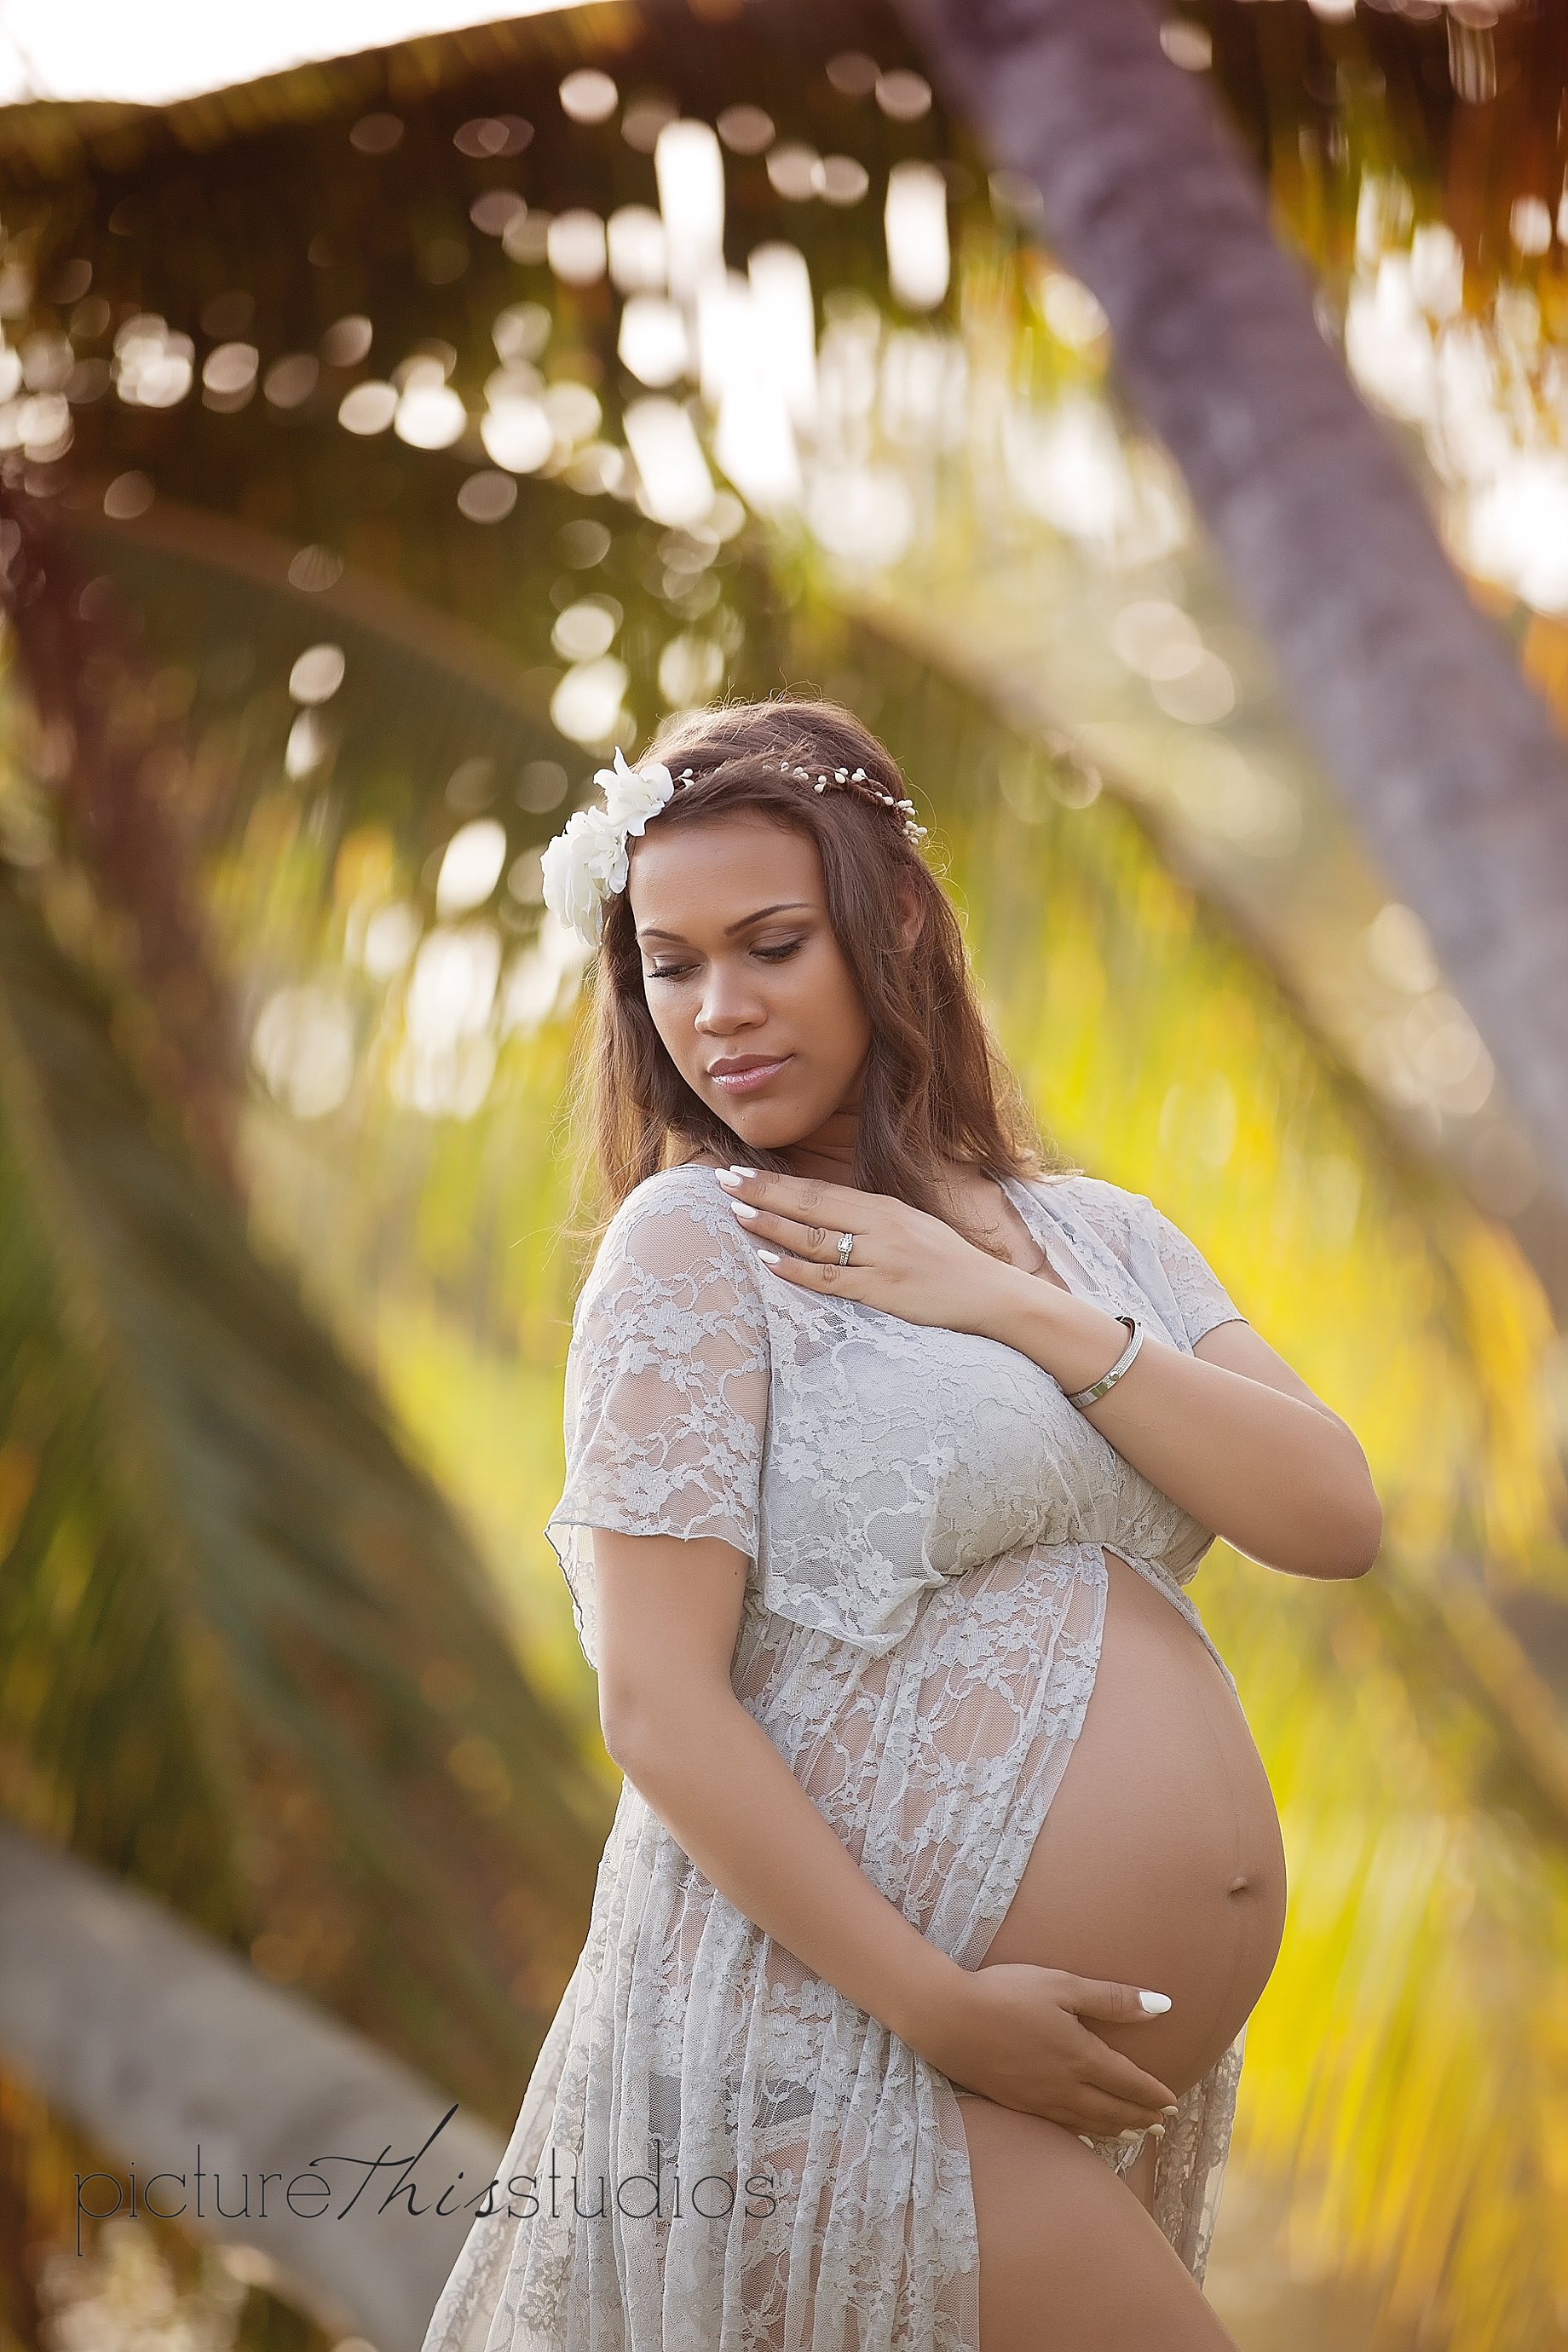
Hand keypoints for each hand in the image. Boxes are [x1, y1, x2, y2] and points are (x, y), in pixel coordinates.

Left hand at [714, 1166, 1016, 1335]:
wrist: (990, 1293)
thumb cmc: (948, 1263)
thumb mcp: (910, 1227)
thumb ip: (870, 1220)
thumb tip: (827, 1214)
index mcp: (884, 1207)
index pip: (820, 1189)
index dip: (777, 1181)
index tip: (741, 1171)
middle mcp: (880, 1225)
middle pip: (811, 1204)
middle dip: (764, 1192)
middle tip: (723, 1180)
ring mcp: (881, 1257)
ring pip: (816, 1239)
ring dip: (774, 1226)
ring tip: (738, 1215)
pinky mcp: (884, 1290)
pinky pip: (833, 1279)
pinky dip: (799, 1271)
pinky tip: (771, 1263)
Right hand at [922, 1961, 1179, 2137]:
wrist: (948, 2018)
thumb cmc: (1006, 1993)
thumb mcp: (1062, 1984)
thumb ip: (1112, 1999)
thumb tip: (1163, 2006)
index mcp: (1081, 2056)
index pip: (1128, 2082)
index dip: (1153, 2094)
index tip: (1173, 2102)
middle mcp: (1065, 2086)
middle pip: (1113, 2110)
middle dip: (1141, 2117)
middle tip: (1162, 2124)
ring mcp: (1039, 2100)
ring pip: (1089, 2123)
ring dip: (1117, 2130)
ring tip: (1134, 2135)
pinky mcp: (1017, 2104)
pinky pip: (1061, 2127)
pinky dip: (1084, 2134)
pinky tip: (1086, 2135)